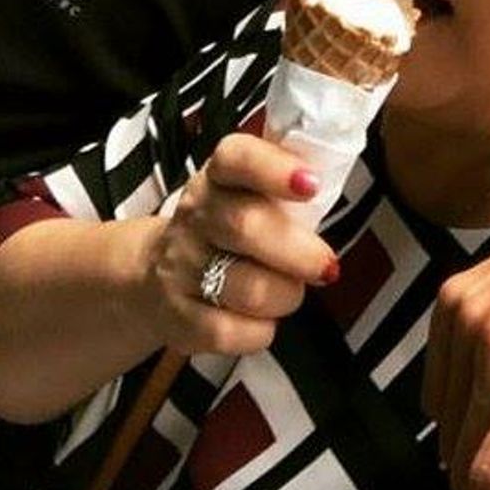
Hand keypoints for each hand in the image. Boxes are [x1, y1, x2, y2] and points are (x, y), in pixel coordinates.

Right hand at [145, 132, 337, 358]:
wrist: (156, 272)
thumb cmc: (224, 229)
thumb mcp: (247, 192)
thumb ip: (286, 183)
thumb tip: (334, 179)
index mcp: (218, 176)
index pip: (236, 157)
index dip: (275, 169)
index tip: (311, 184)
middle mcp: (195, 216)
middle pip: (246, 226)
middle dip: (300, 252)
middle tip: (325, 264)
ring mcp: (182, 267)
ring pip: (247, 288)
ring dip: (286, 295)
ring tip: (290, 290)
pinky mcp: (178, 317)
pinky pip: (228, 332)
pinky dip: (260, 331)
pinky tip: (262, 319)